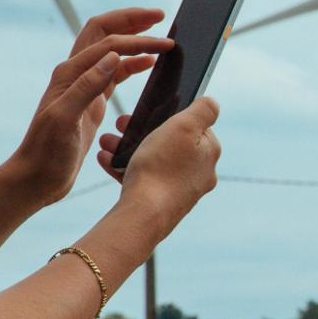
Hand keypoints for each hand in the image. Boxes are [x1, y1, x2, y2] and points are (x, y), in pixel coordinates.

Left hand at [7, 8, 173, 205]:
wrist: (37, 177)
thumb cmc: (47, 152)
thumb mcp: (65, 119)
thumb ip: (88, 86)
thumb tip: (113, 56)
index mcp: (70, 74)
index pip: (109, 43)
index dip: (138, 38)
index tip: (165, 41)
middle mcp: (76, 73)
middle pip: (105, 32)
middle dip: (132, 21)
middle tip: (160, 16)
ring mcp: (84, 86)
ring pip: (112, 50)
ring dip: (135, 39)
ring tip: (160, 38)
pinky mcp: (92, 101)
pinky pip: (115, 73)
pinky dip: (133, 63)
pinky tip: (149, 65)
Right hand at [97, 97, 221, 238]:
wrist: (142, 215)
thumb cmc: (161, 167)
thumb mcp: (184, 126)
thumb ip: (203, 110)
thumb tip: (212, 103)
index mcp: (209, 153)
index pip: (195, 125)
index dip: (170, 114)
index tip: (147, 111)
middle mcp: (199, 172)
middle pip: (170, 142)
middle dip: (142, 130)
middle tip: (121, 123)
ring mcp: (180, 189)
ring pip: (152, 159)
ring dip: (127, 146)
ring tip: (106, 141)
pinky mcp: (160, 202)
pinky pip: (142, 179)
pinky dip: (123, 166)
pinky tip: (105, 159)